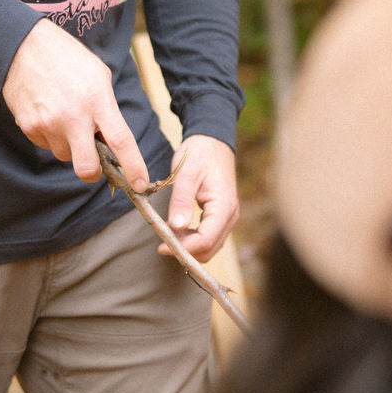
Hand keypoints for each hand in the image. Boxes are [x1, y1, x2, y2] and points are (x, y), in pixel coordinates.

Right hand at [3, 19, 148, 188]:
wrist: (23, 45)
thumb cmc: (68, 58)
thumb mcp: (99, 76)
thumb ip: (107, 109)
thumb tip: (109, 140)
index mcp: (98, 100)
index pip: (121, 141)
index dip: (133, 167)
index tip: (140, 184)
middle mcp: (73, 116)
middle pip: (87, 168)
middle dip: (93, 172)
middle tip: (94, 163)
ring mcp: (48, 123)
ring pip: (64, 155)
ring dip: (69, 145)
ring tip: (65, 117)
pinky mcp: (28, 126)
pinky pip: (45, 144)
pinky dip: (51, 136)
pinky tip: (49, 112)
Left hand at [160, 135, 238, 263]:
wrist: (212, 141)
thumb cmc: (199, 153)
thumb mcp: (186, 174)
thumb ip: (181, 200)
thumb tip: (176, 227)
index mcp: (223, 206)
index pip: (206, 240)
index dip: (184, 248)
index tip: (161, 246)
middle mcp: (230, 216)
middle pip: (210, 249)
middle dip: (186, 251)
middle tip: (161, 242)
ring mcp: (227, 217)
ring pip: (210, 246)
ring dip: (189, 247)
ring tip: (168, 235)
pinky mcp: (222, 216)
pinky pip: (210, 238)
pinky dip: (194, 241)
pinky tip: (177, 231)